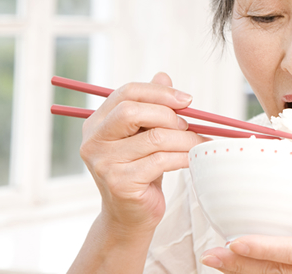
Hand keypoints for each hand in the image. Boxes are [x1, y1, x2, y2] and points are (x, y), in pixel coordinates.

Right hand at [79, 72, 204, 233]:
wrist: (131, 216)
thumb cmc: (141, 171)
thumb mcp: (145, 135)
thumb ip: (152, 106)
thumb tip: (164, 75)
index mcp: (97, 122)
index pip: (127, 93)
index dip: (159, 92)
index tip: (186, 99)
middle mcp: (94, 141)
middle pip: (132, 111)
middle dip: (168, 114)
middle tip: (188, 125)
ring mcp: (104, 163)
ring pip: (154, 138)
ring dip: (184, 138)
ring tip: (198, 143)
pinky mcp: (120, 183)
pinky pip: (161, 161)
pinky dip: (183, 157)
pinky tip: (193, 159)